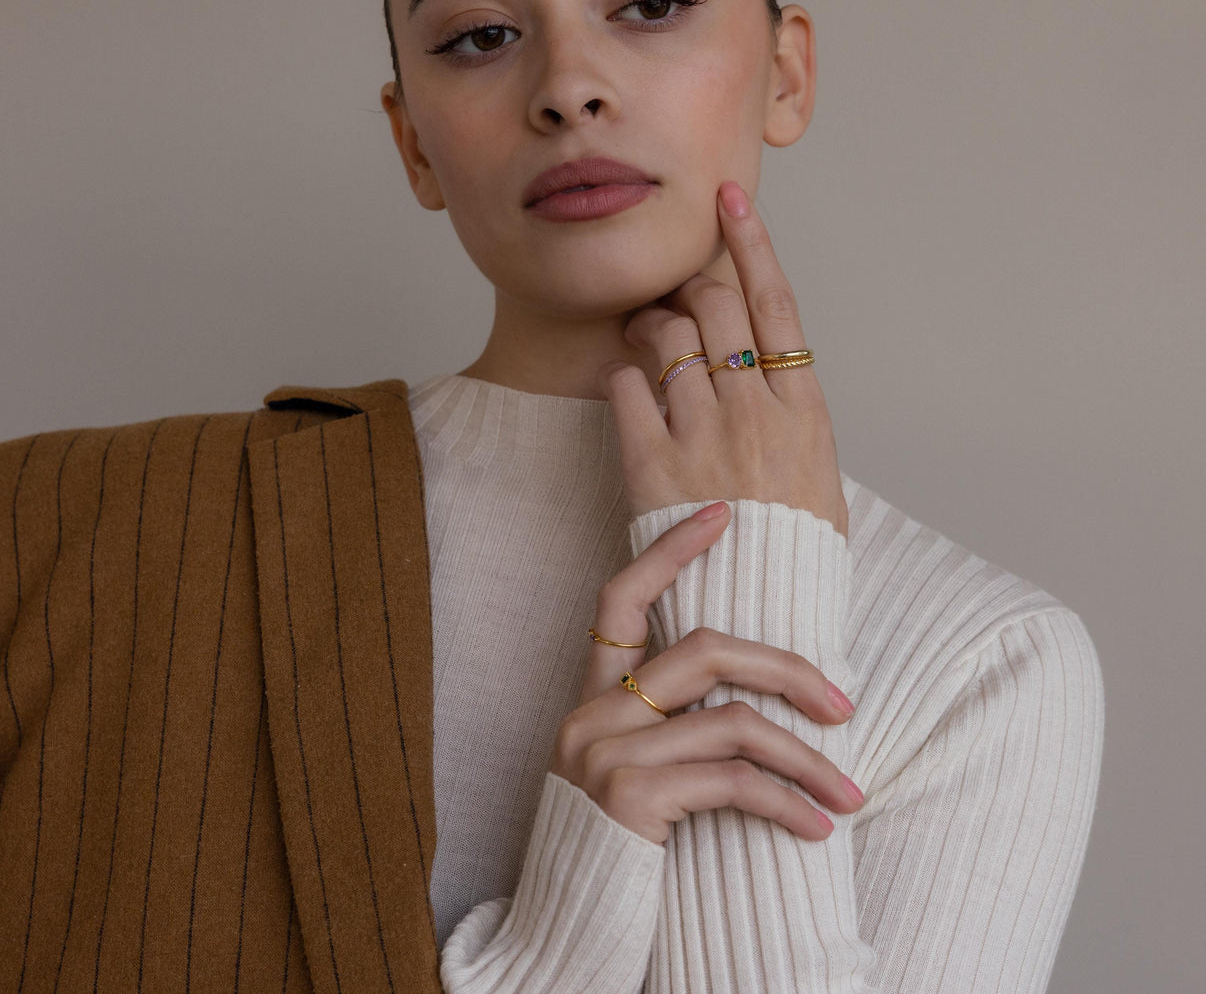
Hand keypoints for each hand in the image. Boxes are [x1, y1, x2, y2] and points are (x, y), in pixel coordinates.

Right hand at [549, 506, 862, 844]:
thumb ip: (671, 733)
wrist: (559, 945)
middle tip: (844, 707)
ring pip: (733, 721)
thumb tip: (758, 706)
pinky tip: (816, 829)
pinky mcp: (628, 797)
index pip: (621, 597)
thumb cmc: (612, 860)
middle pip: (706, 649)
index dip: (671, 551)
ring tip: (849, 794)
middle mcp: (591, 713)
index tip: (722, 516)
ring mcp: (604, 751)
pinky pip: (731, 781)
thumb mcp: (633, 781)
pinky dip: (786, 804)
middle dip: (788, 671)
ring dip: (806, 760)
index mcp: (590, 699)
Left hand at [601, 179, 845, 534]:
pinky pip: (626, 387)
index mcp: (802, 407)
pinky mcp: (653, 464)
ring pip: (668, 337)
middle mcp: (753, 409)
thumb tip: (768, 361)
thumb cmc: (793, 544)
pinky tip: (628, 380)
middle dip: (691, 284)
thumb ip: (792, 408)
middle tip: (678, 294)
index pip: (774, 302)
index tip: (728, 199)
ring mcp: (701, 434)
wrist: (758, 610)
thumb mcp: (819, 470)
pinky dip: (623, 372)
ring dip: (652, 320)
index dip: (749, 242)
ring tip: (646, 330)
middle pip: (716, 306)